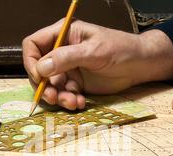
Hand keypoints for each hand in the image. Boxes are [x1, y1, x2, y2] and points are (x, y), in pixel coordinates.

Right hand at [22, 19, 172, 109]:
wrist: (141, 66)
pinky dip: (69, 101)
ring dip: (58, 97)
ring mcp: (68, 69)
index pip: (34, 45)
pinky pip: (64, 95)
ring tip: (73, 103)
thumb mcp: (94, 51)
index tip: (39, 77)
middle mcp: (62, 52)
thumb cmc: (121, 49)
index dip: (31, 62)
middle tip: (54, 98)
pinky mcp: (77, 84)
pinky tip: (80, 103)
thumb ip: (67, 58)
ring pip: (51, 86)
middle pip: (38, 70)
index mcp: (63, 34)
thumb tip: (41, 68)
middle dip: (44, 86)